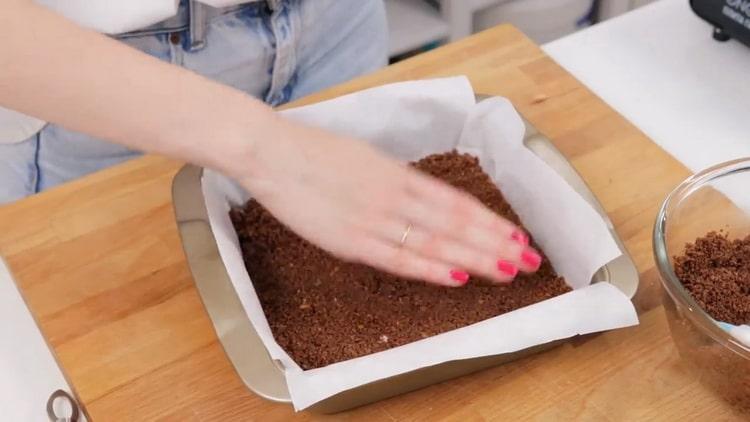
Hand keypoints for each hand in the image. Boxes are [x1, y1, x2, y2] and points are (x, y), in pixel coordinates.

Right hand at [238, 117, 541, 286]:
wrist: (272, 153)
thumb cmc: (315, 152)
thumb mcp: (365, 159)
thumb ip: (395, 182)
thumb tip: (423, 203)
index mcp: (399, 174)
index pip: (457, 203)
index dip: (490, 221)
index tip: (516, 235)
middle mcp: (396, 196)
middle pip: (457, 224)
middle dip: (496, 243)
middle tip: (531, 260)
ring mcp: (375, 219)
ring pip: (436, 243)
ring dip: (475, 258)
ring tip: (509, 270)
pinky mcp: (351, 240)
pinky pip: (399, 259)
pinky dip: (430, 269)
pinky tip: (457, 277)